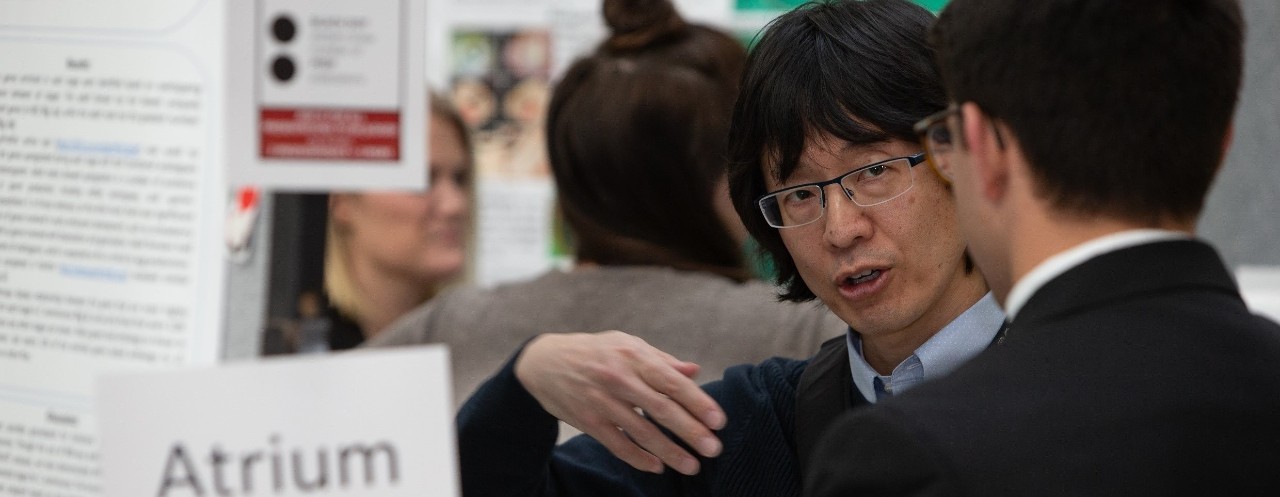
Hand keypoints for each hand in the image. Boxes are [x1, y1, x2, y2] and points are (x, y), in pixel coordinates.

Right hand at [514, 331, 726, 474]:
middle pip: (661, 409)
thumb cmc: (595, 352)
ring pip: (641, 432)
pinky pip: (617, 445)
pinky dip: (638, 458)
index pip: (672, 381)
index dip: (697, 402)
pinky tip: (657, 467)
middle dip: (690, 430)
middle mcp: (618, 378)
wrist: (543, 362)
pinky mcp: (588, 421)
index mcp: (633, 356)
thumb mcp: (626, 345)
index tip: (718, 420)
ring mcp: (602, 401)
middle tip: (713, 448)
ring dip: (669, 451)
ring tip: (692, 466)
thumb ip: (661, 360)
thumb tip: (694, 371)